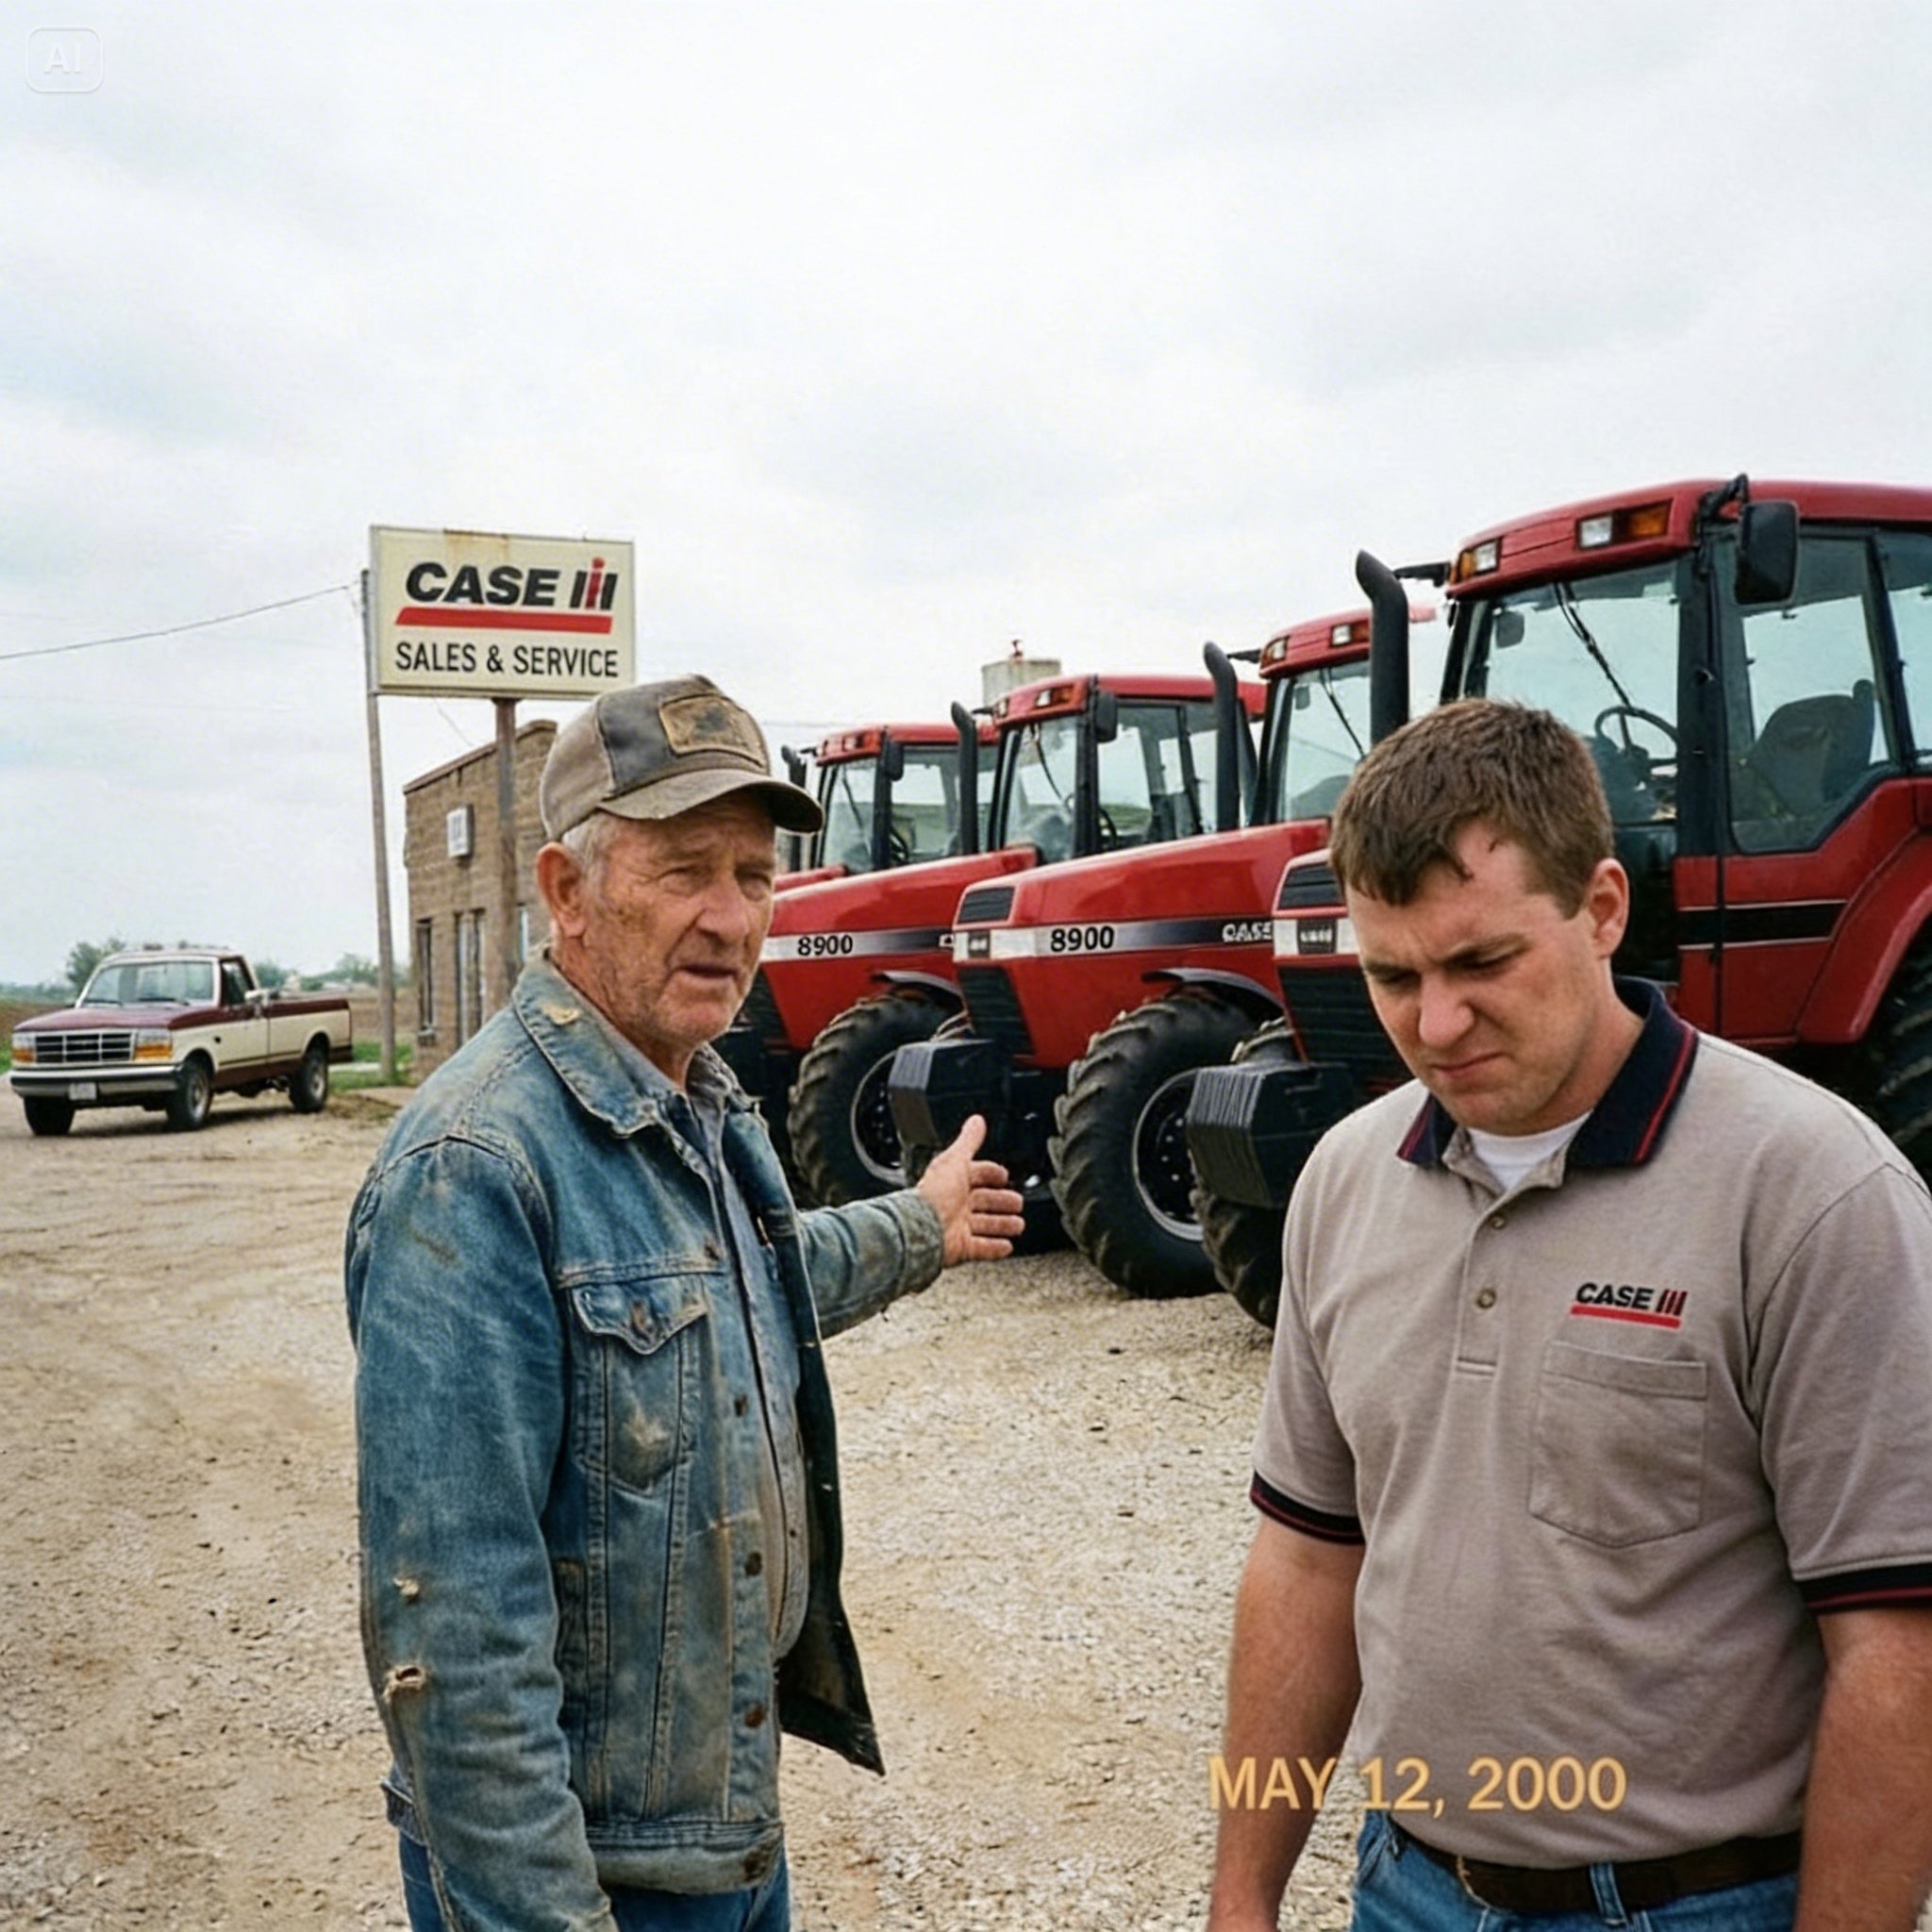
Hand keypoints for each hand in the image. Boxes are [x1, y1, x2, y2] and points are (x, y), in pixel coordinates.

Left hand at [914, 1114, 1025, 1264]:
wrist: (921, 1229)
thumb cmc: (934, 1195)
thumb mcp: (954, 1160)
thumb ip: (968, 1141)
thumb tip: (977, 1120)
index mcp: (951, 1181)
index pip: (975, 1175)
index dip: (991, 1174)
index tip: (1004, 1175)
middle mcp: (953, 1204)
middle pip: (983, 1202)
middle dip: (1002, 1201)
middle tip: (1017, 1201)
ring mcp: (957, 1227)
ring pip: (985, 1225)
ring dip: (1003, 1225)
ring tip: (1018, 1225)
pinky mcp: (960, 1248)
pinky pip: (982, 1249)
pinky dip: (995, 1248)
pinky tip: (1007, 1246)